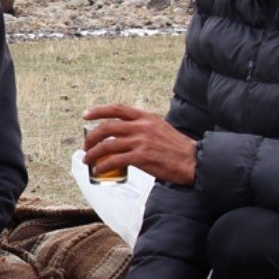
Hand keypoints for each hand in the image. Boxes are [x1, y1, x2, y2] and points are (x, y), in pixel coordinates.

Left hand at [82, 103, 196, 185]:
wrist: (192, 161)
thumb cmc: (176, 147)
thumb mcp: (159, 128)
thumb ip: (142, 127)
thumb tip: (123, 133)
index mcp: (146, 117)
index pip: (117, 108)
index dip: (98, 111)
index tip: (86, 115)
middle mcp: (142, 126)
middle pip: (107, 127)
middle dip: (91, 136)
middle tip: (86, 145)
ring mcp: (141, 141)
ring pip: (107, 144)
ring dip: (93, 153)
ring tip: (88, 160)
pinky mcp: (141, 157)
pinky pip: (114, 160)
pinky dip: (103, 165)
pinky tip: (99, 170)